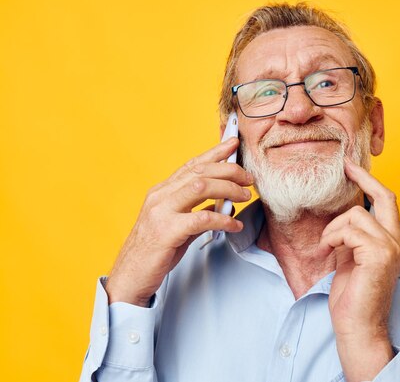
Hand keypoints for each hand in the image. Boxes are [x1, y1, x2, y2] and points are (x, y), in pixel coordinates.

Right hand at [105, 137, 252, 306]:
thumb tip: (226, 203)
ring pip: (201, 187)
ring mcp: (161, 212)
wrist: (130, 277)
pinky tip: (234, 225)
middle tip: (249, 178)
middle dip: (229, 171)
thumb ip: (198, 210)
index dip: (214, 152)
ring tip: (245, 196)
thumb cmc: (156, 251)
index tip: (233, 143)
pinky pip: (201, 218)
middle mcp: (160, 196)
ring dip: (228, 189)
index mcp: (162, 191)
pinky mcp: (166, 232)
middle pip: (200, 172)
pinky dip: (223, 219)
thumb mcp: (177, 224)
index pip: (192, 165)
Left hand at [317, 157, 399, 381]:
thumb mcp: (350, 258)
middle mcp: (397, 241)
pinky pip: (350, 231)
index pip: (387, 201)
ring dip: (334, 228)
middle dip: (363, 177)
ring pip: (356, 214)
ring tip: (327, 246)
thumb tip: (342, 216)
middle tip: (344, 165)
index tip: (351, 166)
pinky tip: (329, 251)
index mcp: (392, 241)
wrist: (357, 326)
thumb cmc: (352, 296)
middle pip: (385, 196)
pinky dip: (334, 238)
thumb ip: (353, 236)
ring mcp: (390, 247)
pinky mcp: (379, 255)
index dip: (370, 181)